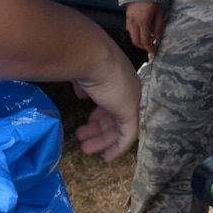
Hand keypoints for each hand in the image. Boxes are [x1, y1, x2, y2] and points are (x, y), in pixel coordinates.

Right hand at [73, 39, 140, 161]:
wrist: (89, 55)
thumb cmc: (81, 60)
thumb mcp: (81, 74)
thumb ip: (84, 86)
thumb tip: (82, 94)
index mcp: (117, 77)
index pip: (112, 101)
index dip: (100, 114)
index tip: (88, 122)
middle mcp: (128, 88)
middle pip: (115, 115)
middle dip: (98, 130)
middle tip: (82, 139)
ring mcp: (130, 99)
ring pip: (119, 127)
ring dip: (102, 140)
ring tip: (85, 149)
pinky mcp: (130, 111)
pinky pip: (127, 135)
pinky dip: (118, 148)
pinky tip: (107, 158)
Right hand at [124, 1, 164, 53]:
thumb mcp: (160, 12)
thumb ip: (158, 26)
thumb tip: (157, 38)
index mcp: (143, 22)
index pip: (145, 41)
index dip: (150, 48)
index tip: (154, 51)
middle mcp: (134, 22)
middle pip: (136, 41)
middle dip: (143, 47)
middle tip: (151, 47)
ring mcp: (129, 19)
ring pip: (132, 36)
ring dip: (139, 40)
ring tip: (148, 38)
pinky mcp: (127, 17)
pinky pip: (129, 29)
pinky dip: (135, 33)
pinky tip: (142, 31)